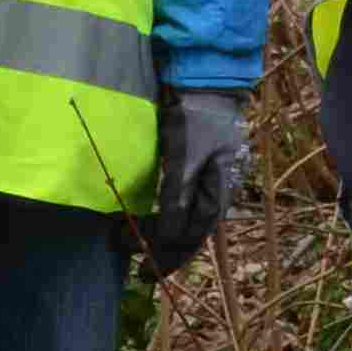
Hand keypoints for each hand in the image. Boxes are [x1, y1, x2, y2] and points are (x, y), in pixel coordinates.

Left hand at [147, 87, 248, 276]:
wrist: (204, 81)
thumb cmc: (196, 118)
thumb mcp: (184, 158)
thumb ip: (177, 198)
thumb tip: (169, 237)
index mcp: (220, 192)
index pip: (194, 236)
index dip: (170, 256)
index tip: (145, 270)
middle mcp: (216, 190)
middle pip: (189, 230)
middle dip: (161, 247)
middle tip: (131, 256)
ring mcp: (208, 178)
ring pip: (184, 217)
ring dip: (158, 230)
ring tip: (131, 237)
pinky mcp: (195, 166)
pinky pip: (180, 200)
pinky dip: (162, 212)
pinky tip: (148, 216)